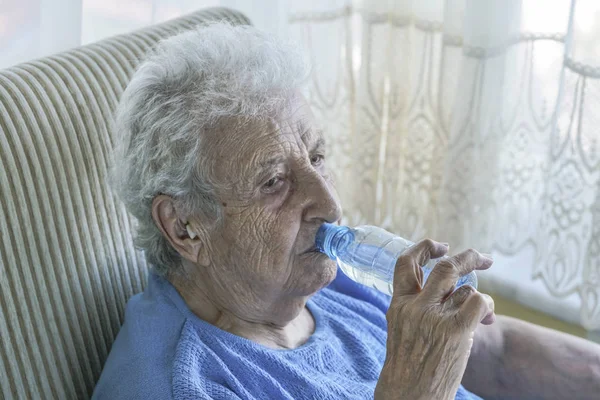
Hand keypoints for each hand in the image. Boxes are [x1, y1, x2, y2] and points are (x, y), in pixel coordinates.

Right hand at [374, 239, 494, 399]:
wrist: (407, 396)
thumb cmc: (409, 367)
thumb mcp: (402, 329)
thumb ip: (418, 307)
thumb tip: (453, 290)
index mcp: (398, 304)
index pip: (406, 262)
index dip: (425, 247)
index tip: (441, 247)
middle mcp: (415, 306)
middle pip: (444, 266)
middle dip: (468, 257)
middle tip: (483, 258)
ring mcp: (434, 318)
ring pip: (466, 288)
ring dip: (479, 298)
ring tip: (483, 315)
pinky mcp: (455, 331)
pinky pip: (479, 302)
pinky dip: (487, 306)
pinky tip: (487, 319)